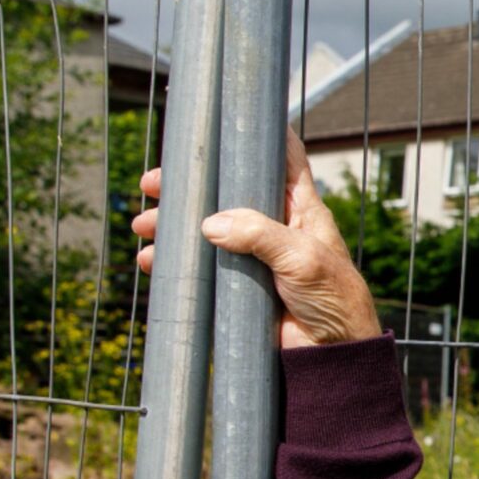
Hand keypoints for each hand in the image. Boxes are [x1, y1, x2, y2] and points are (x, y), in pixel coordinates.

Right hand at [131, 128, 383, 349]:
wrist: (332, 357)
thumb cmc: (334, 300)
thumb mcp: (302, 258)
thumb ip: (259, 235)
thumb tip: (210, 223)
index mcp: (300, 208)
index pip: (280, 158)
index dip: (254, 135)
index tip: (218, 121)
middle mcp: (275, 225)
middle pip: (226, 192)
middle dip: (190, 187)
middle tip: (153, 185)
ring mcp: (255, 255)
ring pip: (206, 228)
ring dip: (174, 225)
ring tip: (144, 226)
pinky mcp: (239, 285)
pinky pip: (200, 267)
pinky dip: (175, 262)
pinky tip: (152, 260)